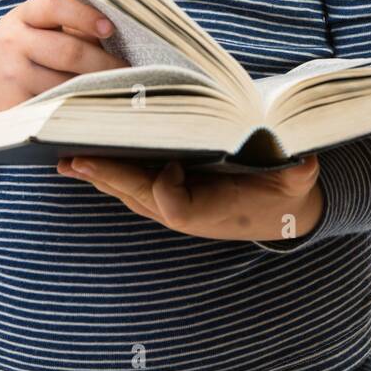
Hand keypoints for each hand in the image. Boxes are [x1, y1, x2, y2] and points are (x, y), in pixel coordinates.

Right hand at [0, 0, 129, 134]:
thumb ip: (64, 24)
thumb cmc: (12, 51)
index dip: (84, 14)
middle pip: (69, 51)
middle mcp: (13, 43)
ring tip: (120, 91)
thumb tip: (119, 33)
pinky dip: (77, 110)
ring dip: (96, 89)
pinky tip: (94, 110)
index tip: (110, 27)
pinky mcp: (11, 108)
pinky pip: (53, 110)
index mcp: (22, 16)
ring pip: (65, 85)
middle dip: (105, 63)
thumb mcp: (28, 26)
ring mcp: (11, 77)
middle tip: (130, 71)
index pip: (54, 5)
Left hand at [56, 152, 324, 241]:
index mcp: (211, 212)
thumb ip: (299, 175)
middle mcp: (184, 213)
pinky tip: (81, 157)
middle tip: (73, 159)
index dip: (166, 188)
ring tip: (63, 157)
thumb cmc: (285, 191)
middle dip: (107, 177)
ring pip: (126, 191)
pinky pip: (129, 184)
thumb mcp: (298, 182)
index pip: (174, 204)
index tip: (168, 166)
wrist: (280, 212)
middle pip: (137, 196)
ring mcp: (170, 206)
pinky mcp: (164, 196)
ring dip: (96, 174)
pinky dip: (106, 171)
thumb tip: (307, 161)